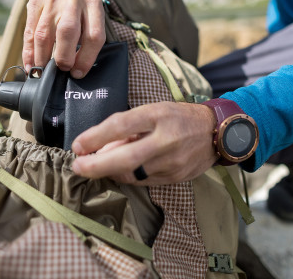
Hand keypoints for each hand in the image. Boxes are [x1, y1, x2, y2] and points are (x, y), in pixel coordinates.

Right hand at [23, 0, 105, 77]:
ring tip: (43, 72)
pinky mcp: (34, 1)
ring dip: (42, 57)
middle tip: (62, 69)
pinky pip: (29, 31)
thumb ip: (90, 36)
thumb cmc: (83, 5)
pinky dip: (29, 51)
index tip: (79, 72)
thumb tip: (78, 69)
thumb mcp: (94, 13)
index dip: (86, 58)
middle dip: (64, 56)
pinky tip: (30, 64)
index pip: (93, 35)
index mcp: (93, 3)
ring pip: (44, 33)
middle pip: (68, 31)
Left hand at [71, 102, 216, 184]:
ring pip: (132, 174)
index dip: (95, 137)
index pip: (121, 125)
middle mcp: (165, 139)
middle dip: (96, 165)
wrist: (215, 132)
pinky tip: (119, 170)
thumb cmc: (179, 117)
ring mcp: (172, 162)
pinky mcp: (175, 177)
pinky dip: (127, 176)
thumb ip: (128, 127)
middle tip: (77, 166)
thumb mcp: (154, 110)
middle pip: (125, 157)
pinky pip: (143, 181)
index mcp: (158, 115)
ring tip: (97, 165)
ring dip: (110, 171)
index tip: (78, 144)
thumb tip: (102, 145)